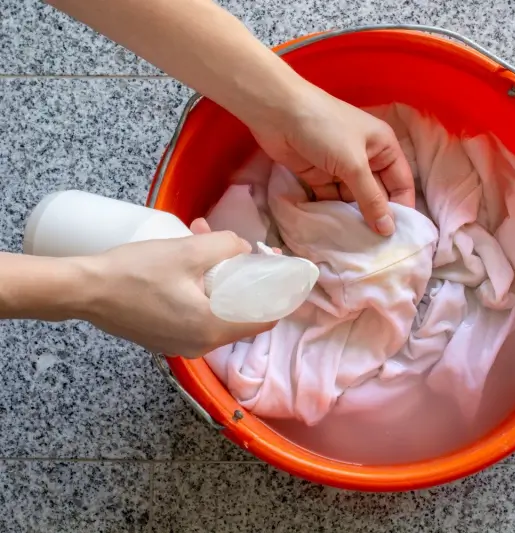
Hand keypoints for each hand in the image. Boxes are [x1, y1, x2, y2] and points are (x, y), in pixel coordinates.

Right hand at [77, 219, 275, 357]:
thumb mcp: (188, 251)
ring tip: (202, 240)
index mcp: (213, 330)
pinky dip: (198, 289)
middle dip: (240, 277)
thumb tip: (245, 249)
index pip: (264, 321)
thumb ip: (226, 246)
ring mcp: (180, 344)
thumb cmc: (135, 272)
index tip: (274, 270)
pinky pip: (195, 314)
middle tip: (234, 248)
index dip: (275, 294)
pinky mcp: (163, 337)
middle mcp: (200, 346)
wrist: (82, 290)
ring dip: (216, 277)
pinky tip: (184, 259)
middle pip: (240, 313)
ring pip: (216, 310)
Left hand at [251, 81, 414, 235]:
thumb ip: (371, 199)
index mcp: (384, 147)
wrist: (277, 112)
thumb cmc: (325, 129)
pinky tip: (337, 233)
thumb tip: (388, 230)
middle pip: (378, 194)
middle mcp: (366, 158)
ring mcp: (341, 168)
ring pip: (354, 199)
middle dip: (377, 217)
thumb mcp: (353, 164)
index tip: (399, 237)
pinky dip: (333, 213)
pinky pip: (332, 199)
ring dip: (355, 218)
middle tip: (378, 248)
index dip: (402, 208)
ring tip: (358, 246)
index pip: (401, 183)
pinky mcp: (319, 176)